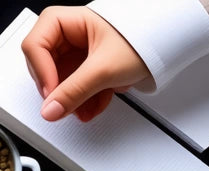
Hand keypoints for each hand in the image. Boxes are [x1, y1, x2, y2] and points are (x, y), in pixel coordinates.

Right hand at [20, 6, 149, 122]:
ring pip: (59, 79)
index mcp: (71, 21)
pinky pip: (74, 85)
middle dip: (56, 88)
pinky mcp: (89, 67)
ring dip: (70, 98)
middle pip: (43, 63)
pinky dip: (82, 99)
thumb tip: (50, 110)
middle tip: (63, 102)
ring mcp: (79, 51)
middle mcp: (72, 34)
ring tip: (83, 109)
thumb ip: (74, 92)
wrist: (172, 47)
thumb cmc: (146, 41)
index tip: (50, 91)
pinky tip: (93, 106)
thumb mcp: (105, 69)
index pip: (35, 43)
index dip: (39, 69)